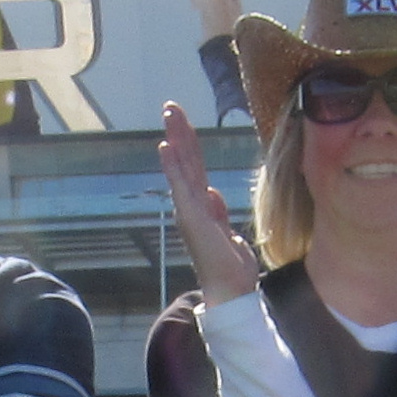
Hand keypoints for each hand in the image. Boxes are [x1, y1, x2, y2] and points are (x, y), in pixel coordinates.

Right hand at [159, 101, 258, 303]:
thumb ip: (218, 212)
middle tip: (170, 106)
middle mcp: (192, 205)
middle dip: (179, 132)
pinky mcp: (192, 217)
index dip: (189, 143)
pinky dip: (172, 166)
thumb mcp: (228, 232)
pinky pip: (181, 186)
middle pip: (185, 161)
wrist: (230, 291)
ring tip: (168, 116)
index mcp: (201, 206)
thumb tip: (212, 193)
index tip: (182, 120)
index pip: (194, 167)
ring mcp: (190, 210)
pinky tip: (165, 148)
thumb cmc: (230, 267)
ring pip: (182, 167)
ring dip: (175, 139)